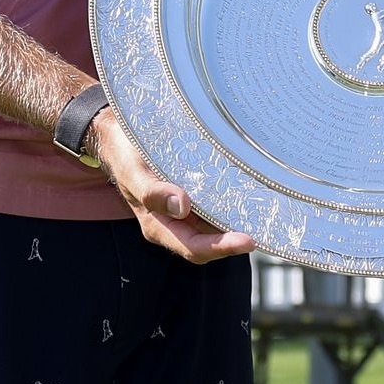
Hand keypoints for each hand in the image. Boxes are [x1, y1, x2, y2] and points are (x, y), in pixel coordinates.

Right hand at [90, 109, 253, 263]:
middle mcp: (174, 223)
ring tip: (266, 216)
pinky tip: (249, 195)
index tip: (248, 240)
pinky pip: (214, 205)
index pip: (195, 248)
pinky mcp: (191, 193)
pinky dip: (231, 205)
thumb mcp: (134, 172)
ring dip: (237, 224)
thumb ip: (154, 193)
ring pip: (214, 225)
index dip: (222, 248)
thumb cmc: (124, 154)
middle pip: (210, 242)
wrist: (116, 135)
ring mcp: (184, 210)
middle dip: (236, 240)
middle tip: (266, 229)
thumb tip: (183, 206)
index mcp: (158, 226)